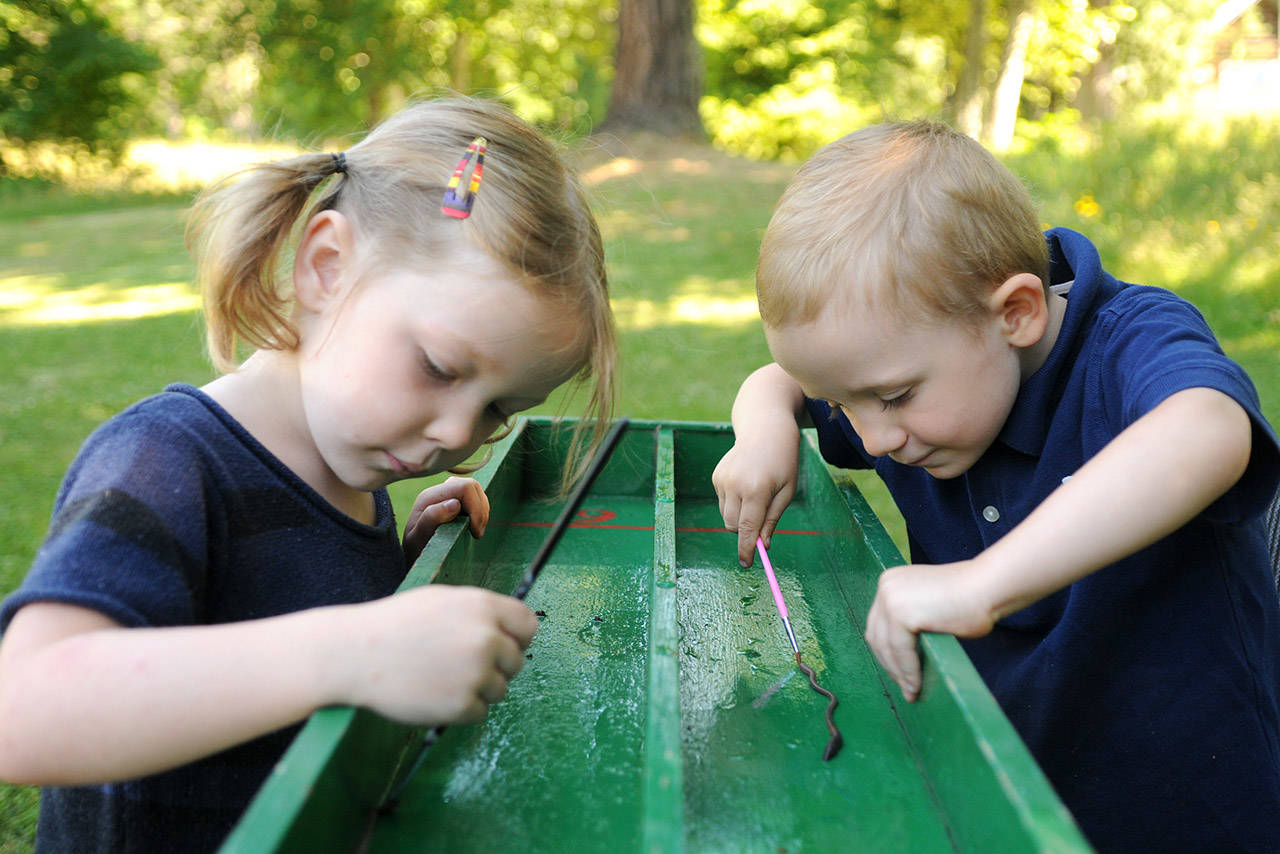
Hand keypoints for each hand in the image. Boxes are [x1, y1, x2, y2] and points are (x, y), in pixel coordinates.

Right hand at [333, 585, 537, 725]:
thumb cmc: (396, 624)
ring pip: (500, 689)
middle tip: (460, 665)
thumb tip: (511, 628)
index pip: (528, 625)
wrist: (356, 654)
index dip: (517, 637)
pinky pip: (479, 712)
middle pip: (516, 661)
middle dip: (495, 666)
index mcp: (483, 607)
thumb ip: (480, 612)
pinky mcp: (462, 705)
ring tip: (441, 677)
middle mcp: (486, 639)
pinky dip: (461, 708)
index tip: (503, 645)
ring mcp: (476, 673)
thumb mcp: (443, 600)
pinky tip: (434, 693)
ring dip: (478, 689)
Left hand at [403, 476, 489, 567]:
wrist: (413, 555)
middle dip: (481, 509)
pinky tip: (474, 527)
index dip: (476, 508)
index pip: (465, 488)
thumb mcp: (418, 538)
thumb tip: (454, 504)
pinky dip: (480, 512)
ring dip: (482, 511)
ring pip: (476, 491)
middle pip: (473, 485)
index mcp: (430, 496)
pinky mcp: (455, 501)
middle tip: (476, 533)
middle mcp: (439, 491)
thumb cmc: (414, 549)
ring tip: (475, 532)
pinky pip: (475, 498)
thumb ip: (432, 518)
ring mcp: (448, 494)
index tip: (475, 532)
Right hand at [712, 435, 798, 566]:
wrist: (765, 430)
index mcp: (756, 490)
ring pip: (727, 515)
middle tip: (760, 526)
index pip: (746, 529)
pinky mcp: (716, 476)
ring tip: (756, 496)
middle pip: (733, 526)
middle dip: (744, 532)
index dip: (746, 549)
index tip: (746, 563)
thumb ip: (772, 520)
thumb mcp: (786, 492)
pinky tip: (746, 484)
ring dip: (740, 516)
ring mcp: (722, 480)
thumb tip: (762, 545)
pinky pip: (724, 502)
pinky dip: (734, 502)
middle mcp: (735, 485)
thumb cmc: (782, 462)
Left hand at [863, 561, 994, 701]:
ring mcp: (890, 598)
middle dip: (890, 665)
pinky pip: (900, 651)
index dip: (887, 652)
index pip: (879, 624)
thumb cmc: (970, 599)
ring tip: (911, 691)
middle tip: (905, 687)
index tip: (898, 673)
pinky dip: (908, 671)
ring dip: (898, 673)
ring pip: (886, 646)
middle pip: (878, 635)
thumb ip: (912, 619)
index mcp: (891, 581)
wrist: (989, 587)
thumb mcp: (929, 605)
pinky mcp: (900, 613)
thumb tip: (900, 658)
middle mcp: (886, 586)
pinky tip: (916, 685)